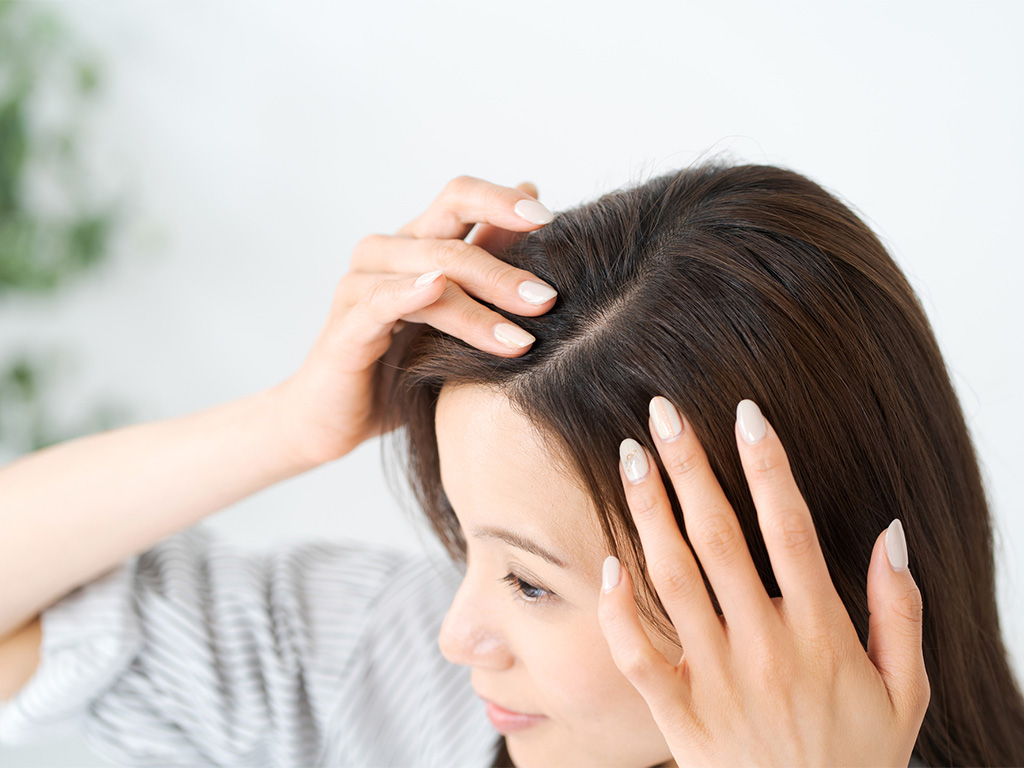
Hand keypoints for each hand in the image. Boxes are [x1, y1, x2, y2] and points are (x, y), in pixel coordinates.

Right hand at [272, 176, 556, 466]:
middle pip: (449, 233)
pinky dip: (409, 292)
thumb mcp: (459, 318)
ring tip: (521, 339)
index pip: (460, 198)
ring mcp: (361, 285)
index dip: (502, 201)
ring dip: (479, 303)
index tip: (551, 218)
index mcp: (418, 243)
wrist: (340, 419)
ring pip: (427, 272)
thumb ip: (490, 263)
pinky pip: (379, 300)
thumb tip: (536, 198)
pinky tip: (437, 291)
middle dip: (504, 268)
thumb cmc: (403, 366)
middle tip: (547, 299)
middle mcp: (387, 252)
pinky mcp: (345, 326)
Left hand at [598, 397, 929, 766]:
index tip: (747, 416)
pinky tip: (609, 563)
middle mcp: (765, 649)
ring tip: (630, 459)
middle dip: (691, 470)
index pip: (792, 532)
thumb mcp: (905, 690)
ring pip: (675, 582)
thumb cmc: (858, 756)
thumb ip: (901, 611)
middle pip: (721, 541)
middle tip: (663, 414)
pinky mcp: (680, 715)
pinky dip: (620, 612)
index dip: (769, 469)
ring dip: (650, 515)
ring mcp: (718, 681)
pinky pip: (639, 658)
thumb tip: (891, 534)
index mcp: (821, 635)